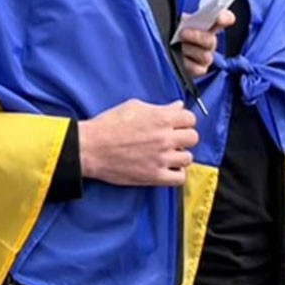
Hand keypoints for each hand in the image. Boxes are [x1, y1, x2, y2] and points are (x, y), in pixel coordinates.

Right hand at [79, 99, 197, 185]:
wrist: (90, 148)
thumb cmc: (108, 125)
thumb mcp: (134, 107)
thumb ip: (160, 108)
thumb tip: (178, 106)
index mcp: (161, 118)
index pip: (190, 118)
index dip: (184, 121)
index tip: (177, 125)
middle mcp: (165, 138)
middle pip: (193, 138)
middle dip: (184, 137)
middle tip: (173, 140)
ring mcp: (161, 158)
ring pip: (188, 158)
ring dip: (180, 156)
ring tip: (168, 155)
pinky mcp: (154, 176)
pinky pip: (179, 178)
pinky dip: (176, 174)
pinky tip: (167, 169)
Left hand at [179, 9, 233, 77]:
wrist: (165, 50)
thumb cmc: (175, 33)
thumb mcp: (179, 21)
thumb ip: (186, 18)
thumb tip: (185, 19)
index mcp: (208, 24)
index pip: (225, 18)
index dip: (225, 18)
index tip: (219, 18)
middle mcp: (210, 41)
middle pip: (212, 40)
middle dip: (197, 37)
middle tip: (183, 33)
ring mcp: (206, 56)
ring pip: (205, 56)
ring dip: (189, 50)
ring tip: (179, 46)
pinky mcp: (199, 70)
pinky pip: (198, 69)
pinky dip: (187, 64)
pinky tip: (181, 58)